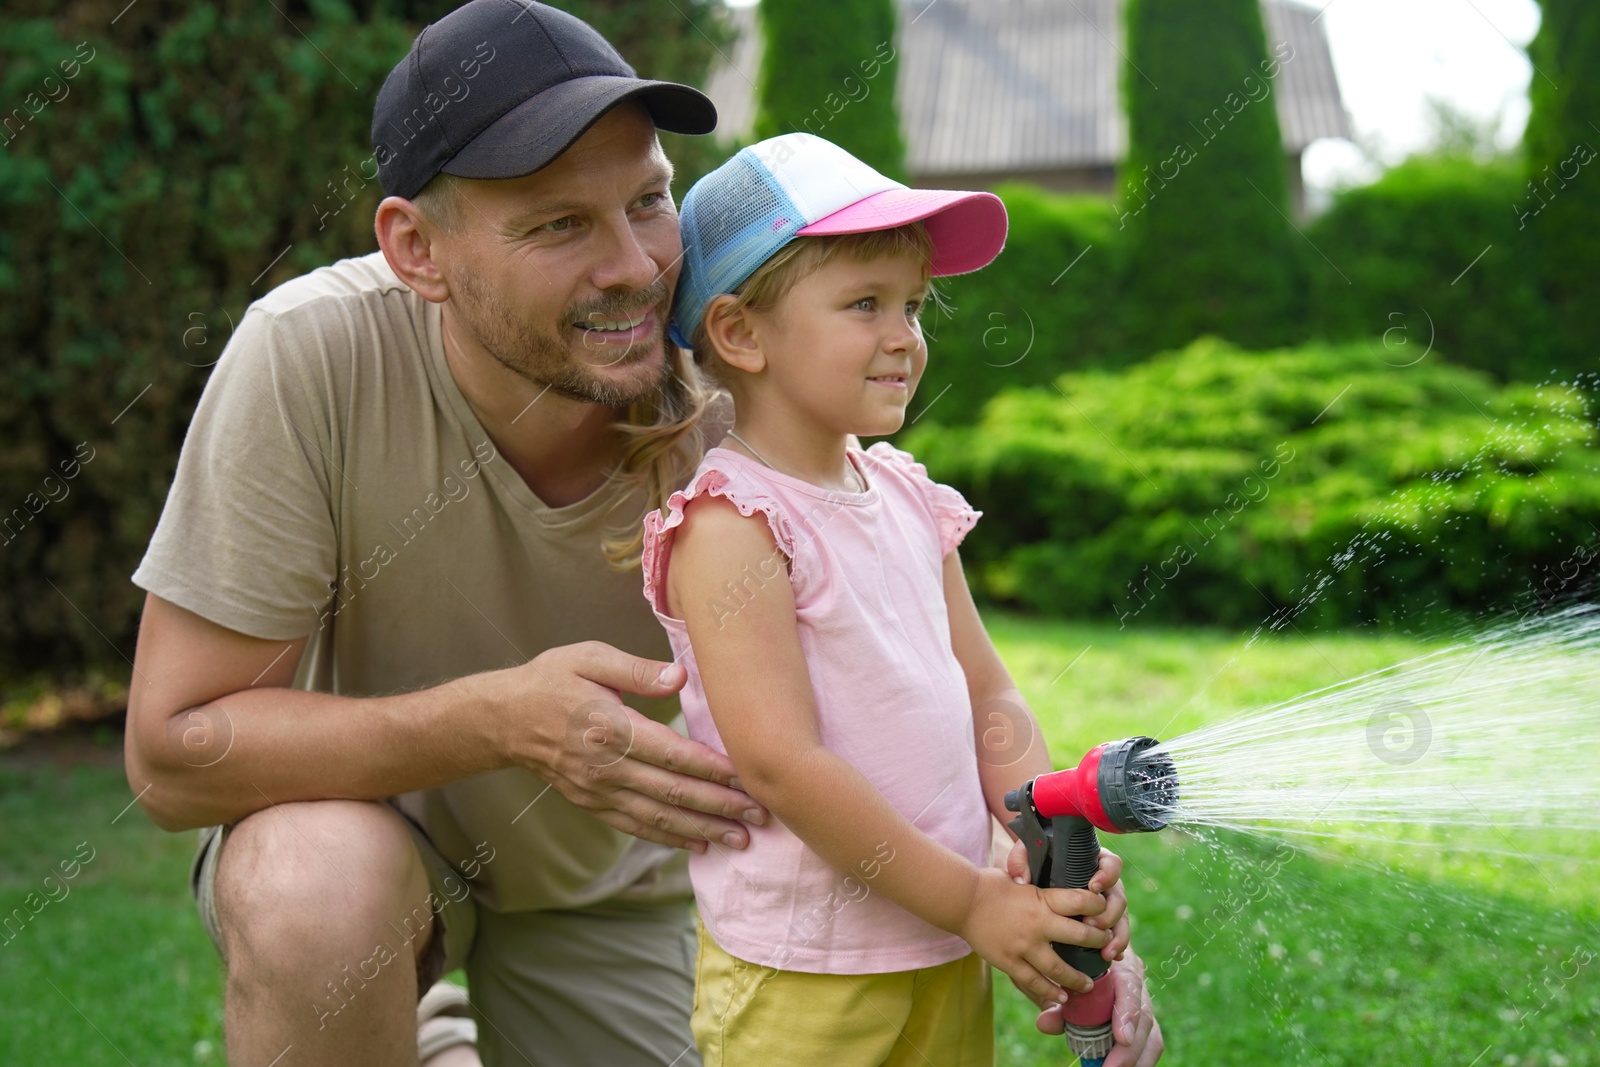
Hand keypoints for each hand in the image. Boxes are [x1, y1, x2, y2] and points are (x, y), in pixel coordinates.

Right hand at [494, 641, 766, 850]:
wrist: (505, 719)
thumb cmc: (552, 679)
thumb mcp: (589, 657)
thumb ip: (636, 670)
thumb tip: (680, 677)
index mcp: (611, 729)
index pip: (672, 754)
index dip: (712, 769)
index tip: (748, 776)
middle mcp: (606, 767)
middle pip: (672, 792)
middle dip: (720, 805)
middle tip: (760, 814)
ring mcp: (598, 791)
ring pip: (658, 816)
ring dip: (702, 829)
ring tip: (740, 839)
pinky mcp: (592, 804)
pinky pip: (636, 826)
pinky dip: (668, 838)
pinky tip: (697, 844)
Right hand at [957, 866, 1112, 1007]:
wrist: (961, 900)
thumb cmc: (990, 884)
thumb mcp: (1021, 878)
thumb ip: (1042, 889)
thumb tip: (1060, 889)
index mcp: (1042, 899)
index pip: (1081, 901)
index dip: (1099, 906)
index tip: (1105, 911)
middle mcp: (1038, 923)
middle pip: (1081, 936)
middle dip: (1099, 942)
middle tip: (1107, 948)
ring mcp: (1024, 946)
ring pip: (1060, 969)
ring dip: (1078, 979)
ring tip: (1088, 984)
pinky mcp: (1009, 962)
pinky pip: (1034, 982)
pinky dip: (1050, 992)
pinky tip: (1061, 997)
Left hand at [1005, 842, 1130, 961]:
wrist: (1037, 881)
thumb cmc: (1037, 866)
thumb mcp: (1028, 857)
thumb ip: (1021, 860)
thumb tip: (1021, 879)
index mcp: (1093, 863)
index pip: (1110, 864)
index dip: (1107, 875)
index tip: (1093, 886)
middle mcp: (1105, 884)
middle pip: (1118, 897)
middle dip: (1108, 914)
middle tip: (1092, 925)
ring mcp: (1107, 904)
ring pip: (1121, 919)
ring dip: (1117, 936)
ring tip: (1105, 952)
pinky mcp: (1105, 923)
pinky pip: (1117, 935)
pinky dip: (1117, 947)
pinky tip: (1112, 957)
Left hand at [1034, 949, 1163, 1065]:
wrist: (1077, 950)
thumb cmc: (1069, 960)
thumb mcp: (1059, 972)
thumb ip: (1052, 995)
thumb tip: (1045, 1023)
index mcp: (1115, 961)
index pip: (1129, 983)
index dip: (1128, 1011)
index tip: (1122, 1038)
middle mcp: (1135, 979)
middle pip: (1144, 1014)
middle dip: (1130, 1048)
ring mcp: (1141, 999)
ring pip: (1151, 1031)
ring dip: (1136, 1058)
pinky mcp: (1142, 1018)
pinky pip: (1149, 1041)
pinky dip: (1139, 1059)